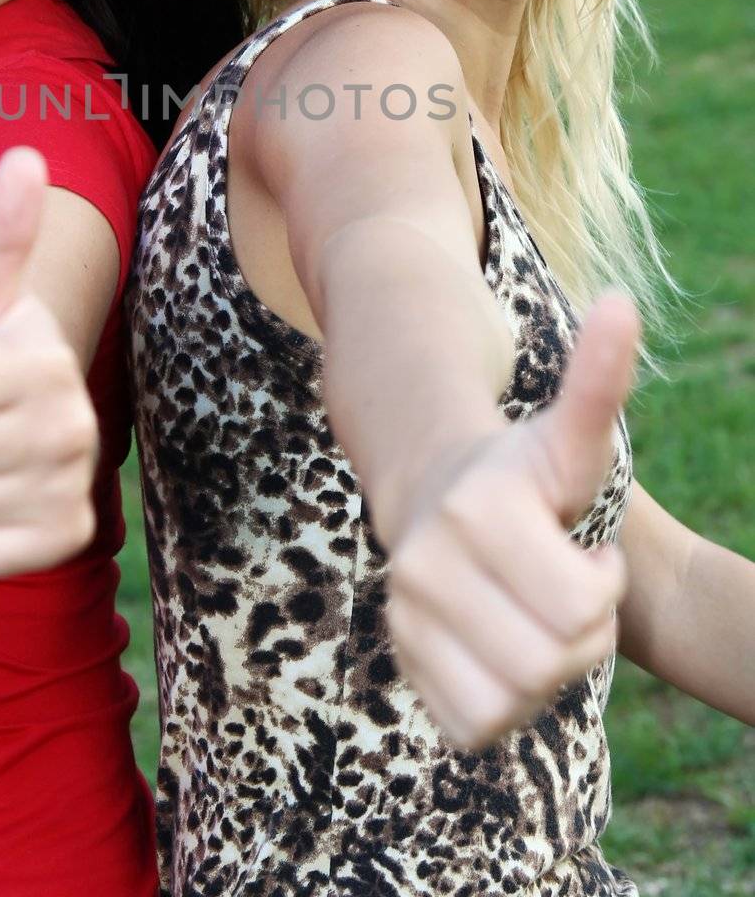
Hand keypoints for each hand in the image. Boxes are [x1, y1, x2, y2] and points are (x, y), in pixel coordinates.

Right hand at [385, 290, 639, 748]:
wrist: (429, 487)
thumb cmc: (519, 471)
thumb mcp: (568, 435)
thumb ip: (599, 377)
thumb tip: (625, 302)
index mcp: (481, 507)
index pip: (584, 608)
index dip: (600, 586)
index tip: (582, 548)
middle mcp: (427, 559)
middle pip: (553, 661)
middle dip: (578, 633)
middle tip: (560, 587)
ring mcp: (406, 608)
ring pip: (513, 701)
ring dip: (541, 672)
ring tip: (531, 617)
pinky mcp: (401, 653)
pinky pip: (474, 723)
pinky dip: (501, 703)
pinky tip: (501, 650)